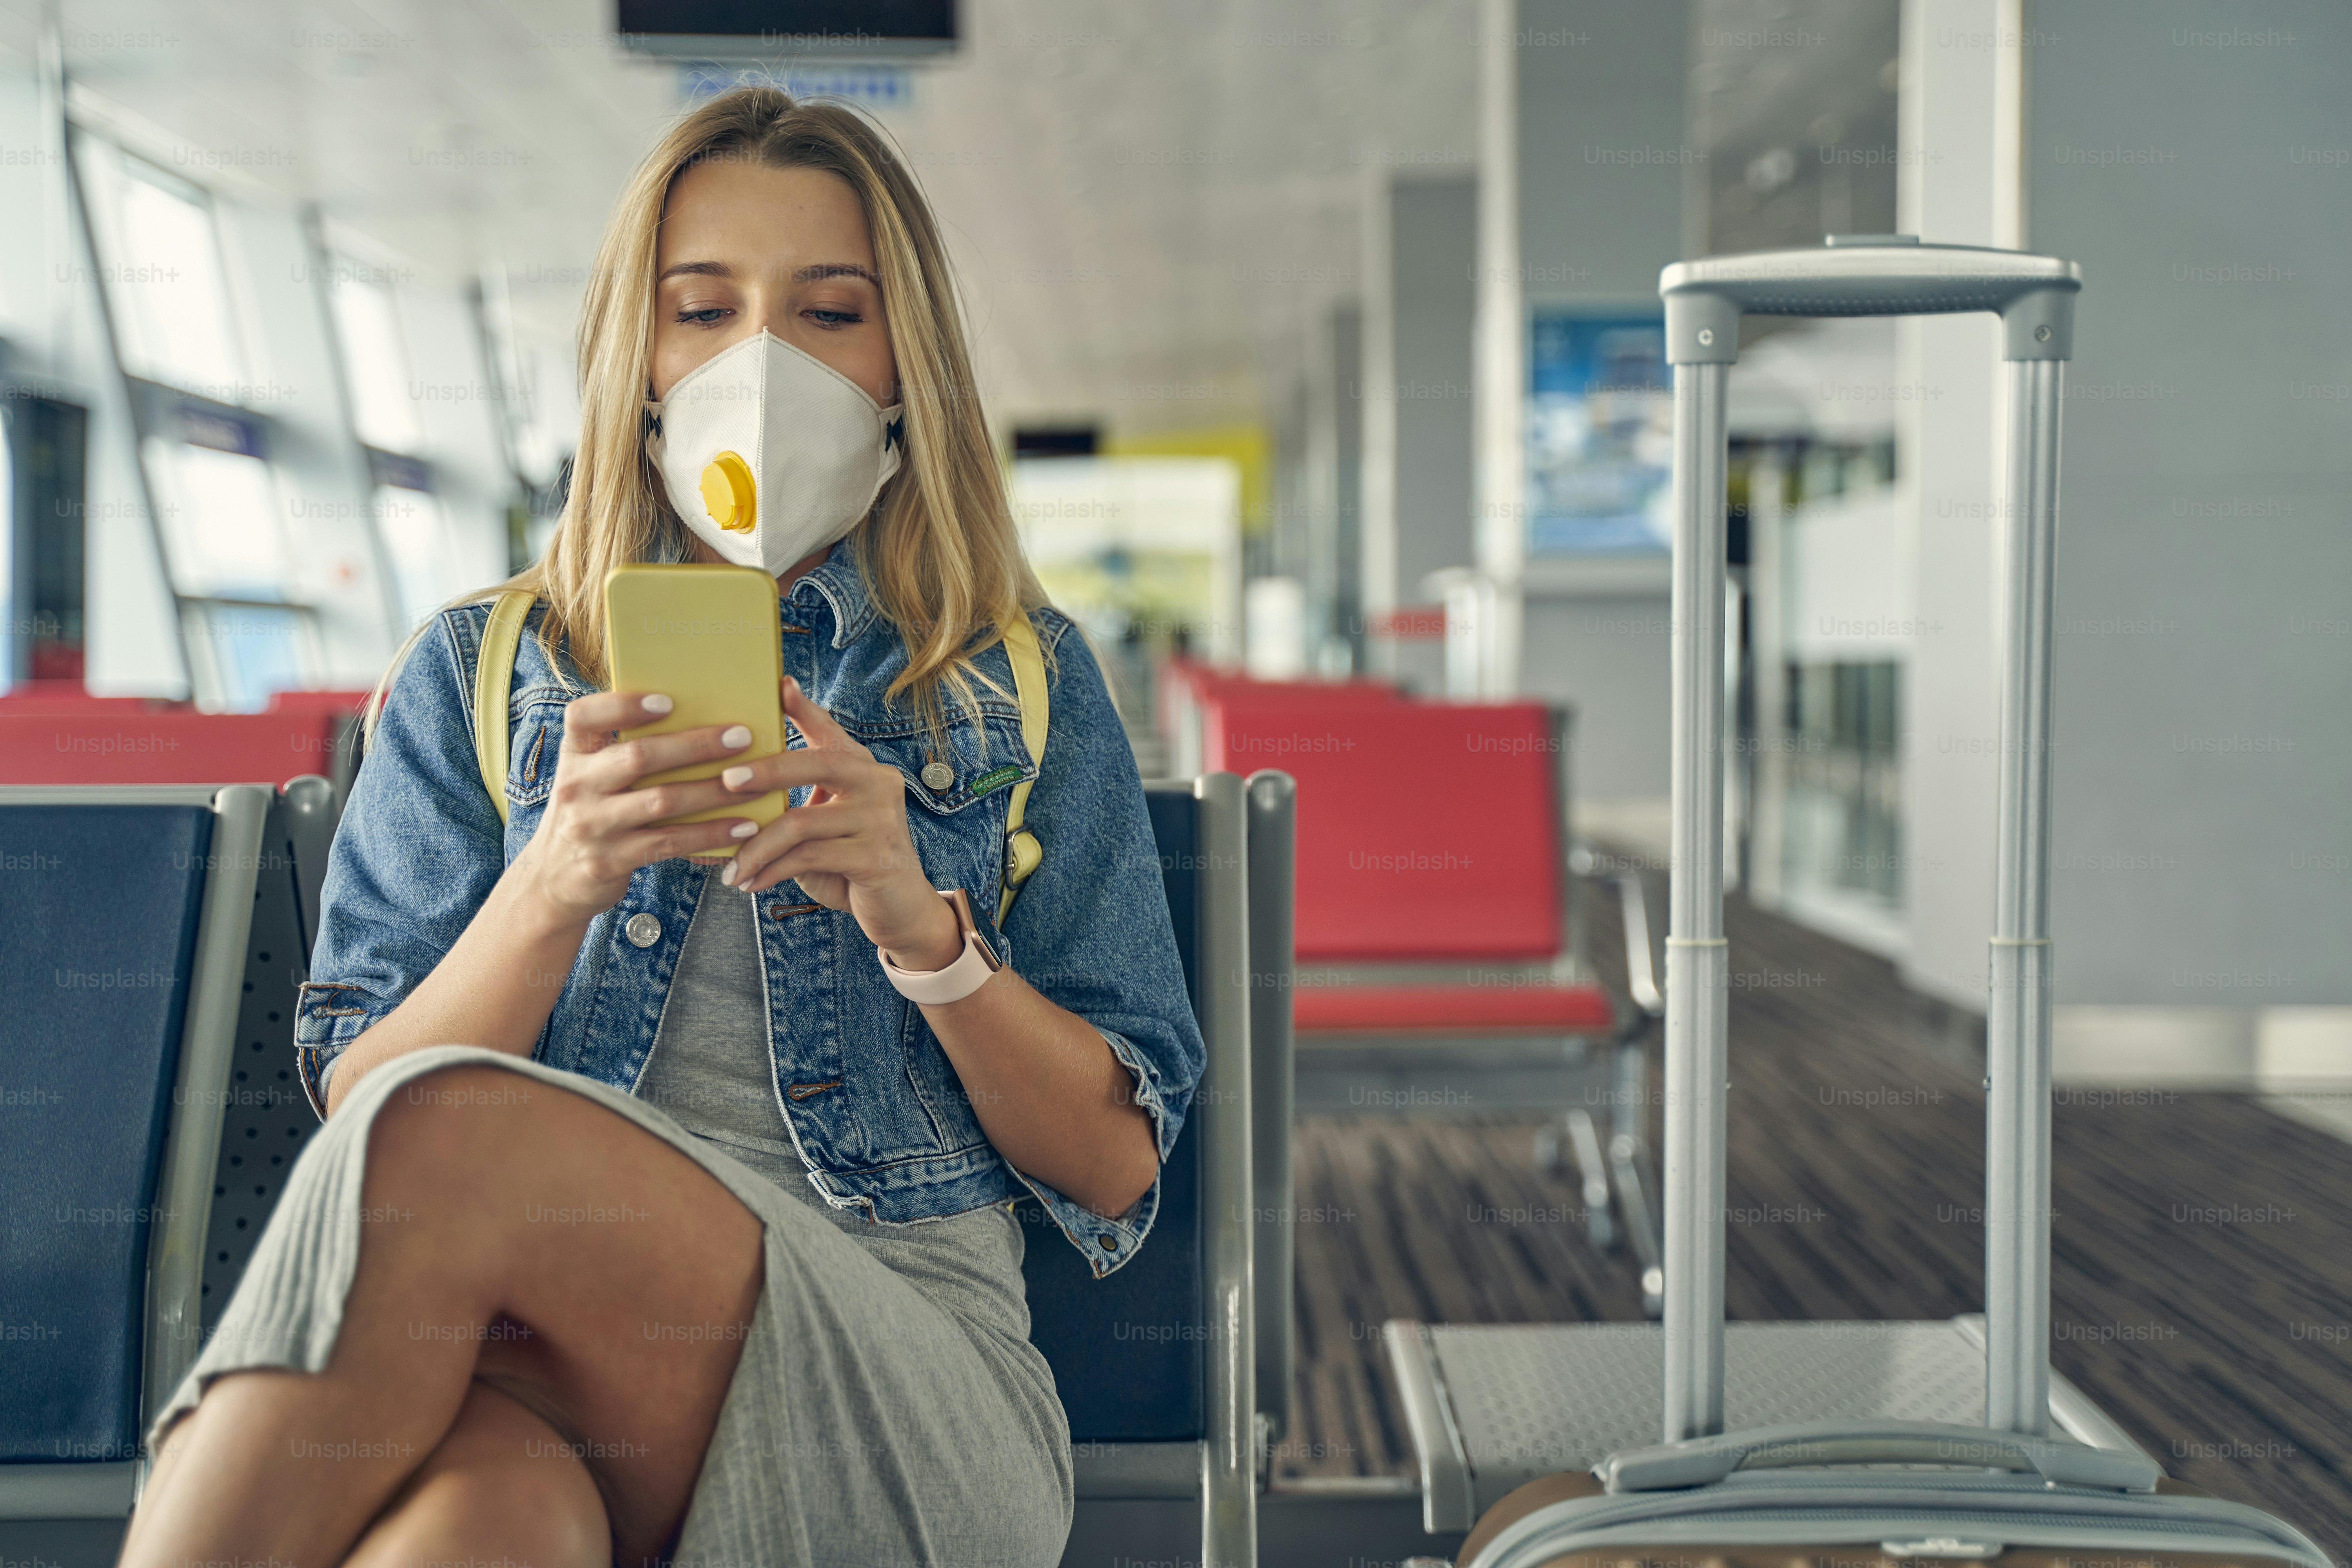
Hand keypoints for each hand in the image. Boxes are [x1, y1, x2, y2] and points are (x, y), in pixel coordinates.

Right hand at [508, 691, 764, 925]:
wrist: (552, 882)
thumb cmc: (589, 817)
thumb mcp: (590, 780)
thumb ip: (621, 754)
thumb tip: (693, 719)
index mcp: (573, 756)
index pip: (583, 715)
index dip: (624, 704)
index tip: (668, 700)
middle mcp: (576, 786)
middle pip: (639, 756)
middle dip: (696, 745)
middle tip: (741, 737)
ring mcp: (591, 825)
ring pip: (662, 800)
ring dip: (714, 791)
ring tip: (757, 783)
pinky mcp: (609, 860)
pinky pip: (670, 842)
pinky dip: (711, 833)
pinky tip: (743, 826)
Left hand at [718, 676, 962, 968]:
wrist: (900, 909)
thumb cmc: (849, 863)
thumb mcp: (819, 827)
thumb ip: (790, 804)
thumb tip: (721, 795)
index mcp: (863, 768)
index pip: (828, 731)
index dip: (803, 707)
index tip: (778, 685)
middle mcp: (879, 782)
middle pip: (815, 763)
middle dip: (764, 771)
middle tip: (723, 782)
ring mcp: (881, 818)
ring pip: (801, 822)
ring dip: (756, 848)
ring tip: (730, 868)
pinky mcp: (877, 856)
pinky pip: (809, 857)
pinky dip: (772, 871)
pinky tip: (750, 884)